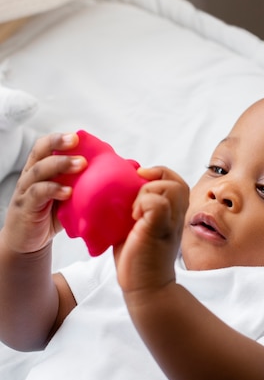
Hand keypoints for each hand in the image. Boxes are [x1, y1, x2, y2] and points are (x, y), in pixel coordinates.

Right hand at [1, 133, 86, 253]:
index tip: (78, 136)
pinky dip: (53, 190)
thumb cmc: (51, 217)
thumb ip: (84, 185)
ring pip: (39, 170)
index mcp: (41, 170)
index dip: (59, 139)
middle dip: (58, 143)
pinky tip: (68, 192)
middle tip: (76, 141)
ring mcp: (26, 190)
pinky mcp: (26, 207)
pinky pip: (38, 193)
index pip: (46, 147)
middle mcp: (31, 176)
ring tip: (80, 164)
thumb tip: (121, 173)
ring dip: (60, 164)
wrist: (28, 242)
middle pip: (40, 152)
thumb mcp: (69, 198)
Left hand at [114, 166, 188, 295]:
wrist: (145, 287)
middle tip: (136, 199)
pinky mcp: (159, 230)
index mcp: (171, 214)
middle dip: (154, 181)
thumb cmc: (138, 259)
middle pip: (177, 182)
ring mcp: (170, 223)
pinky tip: (134, 218)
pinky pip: (158, 203)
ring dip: (147, 192)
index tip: (138, 182)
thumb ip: (135, 209)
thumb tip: (116, 189)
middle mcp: (175, 217)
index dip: (158, 174)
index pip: (174, 181)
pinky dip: (144, 204)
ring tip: (134, 211)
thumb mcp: (137, 228)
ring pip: (171, 187)